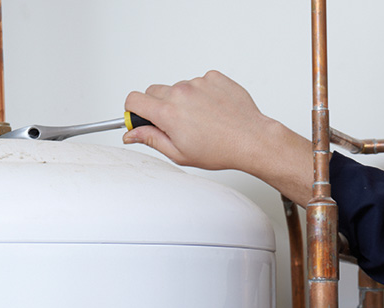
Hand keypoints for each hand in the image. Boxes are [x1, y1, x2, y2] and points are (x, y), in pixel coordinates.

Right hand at [123, 70, 313, 203]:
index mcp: (168, 113)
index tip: (141, 118)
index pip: (134, 99)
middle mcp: (181, 93)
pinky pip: (199, 82)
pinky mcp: (214, 77)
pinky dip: (202, 93)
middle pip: (153, 91)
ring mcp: (198, 83)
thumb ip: (151, 139)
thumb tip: (131, 134)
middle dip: (158, 106)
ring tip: (202, 120)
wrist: (252, 140)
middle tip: (176, 125)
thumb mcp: (179, 153)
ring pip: (178, 87)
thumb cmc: (221, 150)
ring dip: (183, 100)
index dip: (134, 111)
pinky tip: (214, 111)